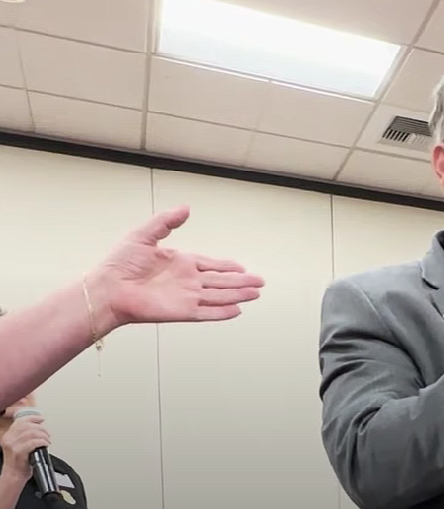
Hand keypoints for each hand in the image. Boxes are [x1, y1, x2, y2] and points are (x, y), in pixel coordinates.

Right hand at [0, 414, 49, 482]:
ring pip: (32, 433)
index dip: (33, 418)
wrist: (14, 476)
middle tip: (47, 435)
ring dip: (43, 436)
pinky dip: (42, 442)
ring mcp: (13, 446)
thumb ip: (26, 435)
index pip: (20, 421)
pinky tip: (45, 445)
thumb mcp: (20, 445)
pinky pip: (34, 442)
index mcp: (8, 436)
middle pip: (28, 425)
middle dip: (41, 429)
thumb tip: (39, 425)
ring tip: (46, 441)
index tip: (41, 419)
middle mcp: (9, 439)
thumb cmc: (20, 462)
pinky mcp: (18, 452)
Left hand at [87, 206, 265, 330]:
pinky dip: (222, 312)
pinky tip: (237, 310)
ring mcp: (186, 297)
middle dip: (241, 282)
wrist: (107, 289)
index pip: (210, 265)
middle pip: (221, 282)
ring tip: (255, 294)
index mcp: (180, 263)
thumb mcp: (143, 235)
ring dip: (238, 295)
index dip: (227, 267)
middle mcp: (186, 281)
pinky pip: (207, 312)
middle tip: (259, 283)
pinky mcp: (182, 311)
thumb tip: (185, 208)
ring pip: (219, 296)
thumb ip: (166, 222)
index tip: (241, 267)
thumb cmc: (119, 264)